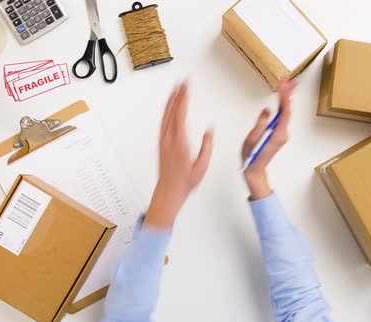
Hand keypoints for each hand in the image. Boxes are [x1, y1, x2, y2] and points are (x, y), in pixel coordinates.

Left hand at [145, 82, 213, 229]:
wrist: (168, 192)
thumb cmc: (185, 182)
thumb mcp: (202, 166)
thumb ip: (206, 146)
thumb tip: (209, 131)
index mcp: (180, 142)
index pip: (180, 113)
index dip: (183, 97)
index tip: (186, 85)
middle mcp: (169, 139)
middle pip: (172, 110)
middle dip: (178, 94)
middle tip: (183, 81)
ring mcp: (163, 140)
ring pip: (166, 115)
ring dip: (171, 100)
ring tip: (176, 89)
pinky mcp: (161, 143)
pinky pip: (163, 121)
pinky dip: (167, 110)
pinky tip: (170, 106)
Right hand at [242, 78, 295, 199]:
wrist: (255, 170)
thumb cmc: (251, 157)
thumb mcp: (251, 140)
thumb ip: (259, 125)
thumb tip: (267, 110)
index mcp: (278, 134)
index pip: (284, 111)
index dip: (284, 95)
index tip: (283, 83)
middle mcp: (283, 133)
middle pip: (288, 109)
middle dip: (288, 93)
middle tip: (288, 78)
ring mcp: (282, 133)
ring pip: (287, 112)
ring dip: (286, 97)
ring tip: (287, 84)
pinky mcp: (279, 133)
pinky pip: (283, 116)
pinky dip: (284, 105)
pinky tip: (283, 99)